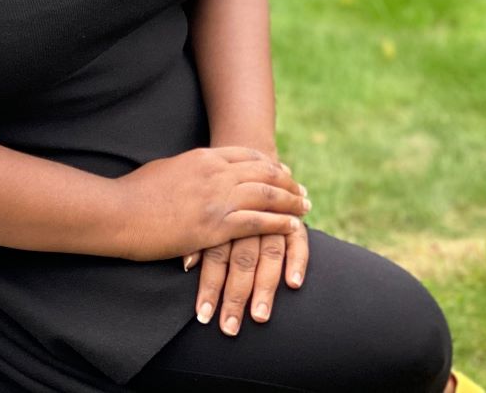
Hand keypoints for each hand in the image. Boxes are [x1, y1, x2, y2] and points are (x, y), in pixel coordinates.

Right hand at [112, 146, 309, 260]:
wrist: (118, 212)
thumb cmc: (133, 192)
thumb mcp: (166, 168)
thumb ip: (187, 169)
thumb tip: (192, 172)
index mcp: (204, 157)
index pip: (247, 155)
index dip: (269, 164)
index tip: (282, 171)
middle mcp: (216, 173)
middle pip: (264, 172)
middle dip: (287, 182)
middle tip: (303, 191)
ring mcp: (217, 198)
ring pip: (267, 195)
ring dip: (291, 202)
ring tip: (306, 207)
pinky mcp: (214, 226)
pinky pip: (257, 222)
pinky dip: (279, 223)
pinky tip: (293, 227)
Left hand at [182, 188, 311, 335]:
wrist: (246, 157)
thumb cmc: (212, 192)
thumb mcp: (196, 209)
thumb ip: (195, 235)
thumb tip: (187, 263)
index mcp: (221, 211)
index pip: (216, 254)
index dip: (210, 287)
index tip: (203, 317)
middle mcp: (249, 214)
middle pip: (243, 258)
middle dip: (236, 296)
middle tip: (230, 328)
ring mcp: (273, 215)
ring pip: (270, 252)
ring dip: (264, 287)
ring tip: (260, 317)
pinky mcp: (292, 218)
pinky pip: (298, 240)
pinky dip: (298, 260)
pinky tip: (294, 284)